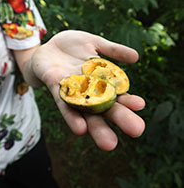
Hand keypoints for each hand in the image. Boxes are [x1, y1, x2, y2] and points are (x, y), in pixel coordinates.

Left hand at [30, 30, 144, 150]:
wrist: (46, 47)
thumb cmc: (71, 47)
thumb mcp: (94, 43)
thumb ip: (112, 50)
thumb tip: (136, 57)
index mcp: (98, 79)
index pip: (116, 92)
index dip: (128, 99)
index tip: (141, 105)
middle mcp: (87, 89)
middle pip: (104, 106)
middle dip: (120, 118)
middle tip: (137, 131)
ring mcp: (71, 90)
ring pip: (85, 111)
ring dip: (96, 127)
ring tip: (109, 143)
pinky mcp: (55, 87)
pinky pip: (63, 104)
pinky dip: (71, 116)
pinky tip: (81, 130)